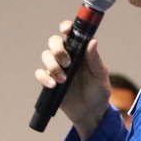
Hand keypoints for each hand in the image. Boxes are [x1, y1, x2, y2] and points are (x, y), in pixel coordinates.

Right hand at [35, 20, 110, 139]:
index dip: (66, 27)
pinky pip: (40, 74)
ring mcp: (57, 68)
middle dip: (57, 49)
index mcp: (80, 51)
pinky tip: (53, 85)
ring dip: (52, 65)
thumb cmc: (99, 91)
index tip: (65, 30)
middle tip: (67, 62)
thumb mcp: (100, 75)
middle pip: (54, 42)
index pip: (71, 33)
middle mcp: (67, 56)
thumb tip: (92, 42)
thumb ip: (95, 60)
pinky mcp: (50, 81)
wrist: (91, 112)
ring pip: (46, 56)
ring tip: (63, 79)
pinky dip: (44, 78)